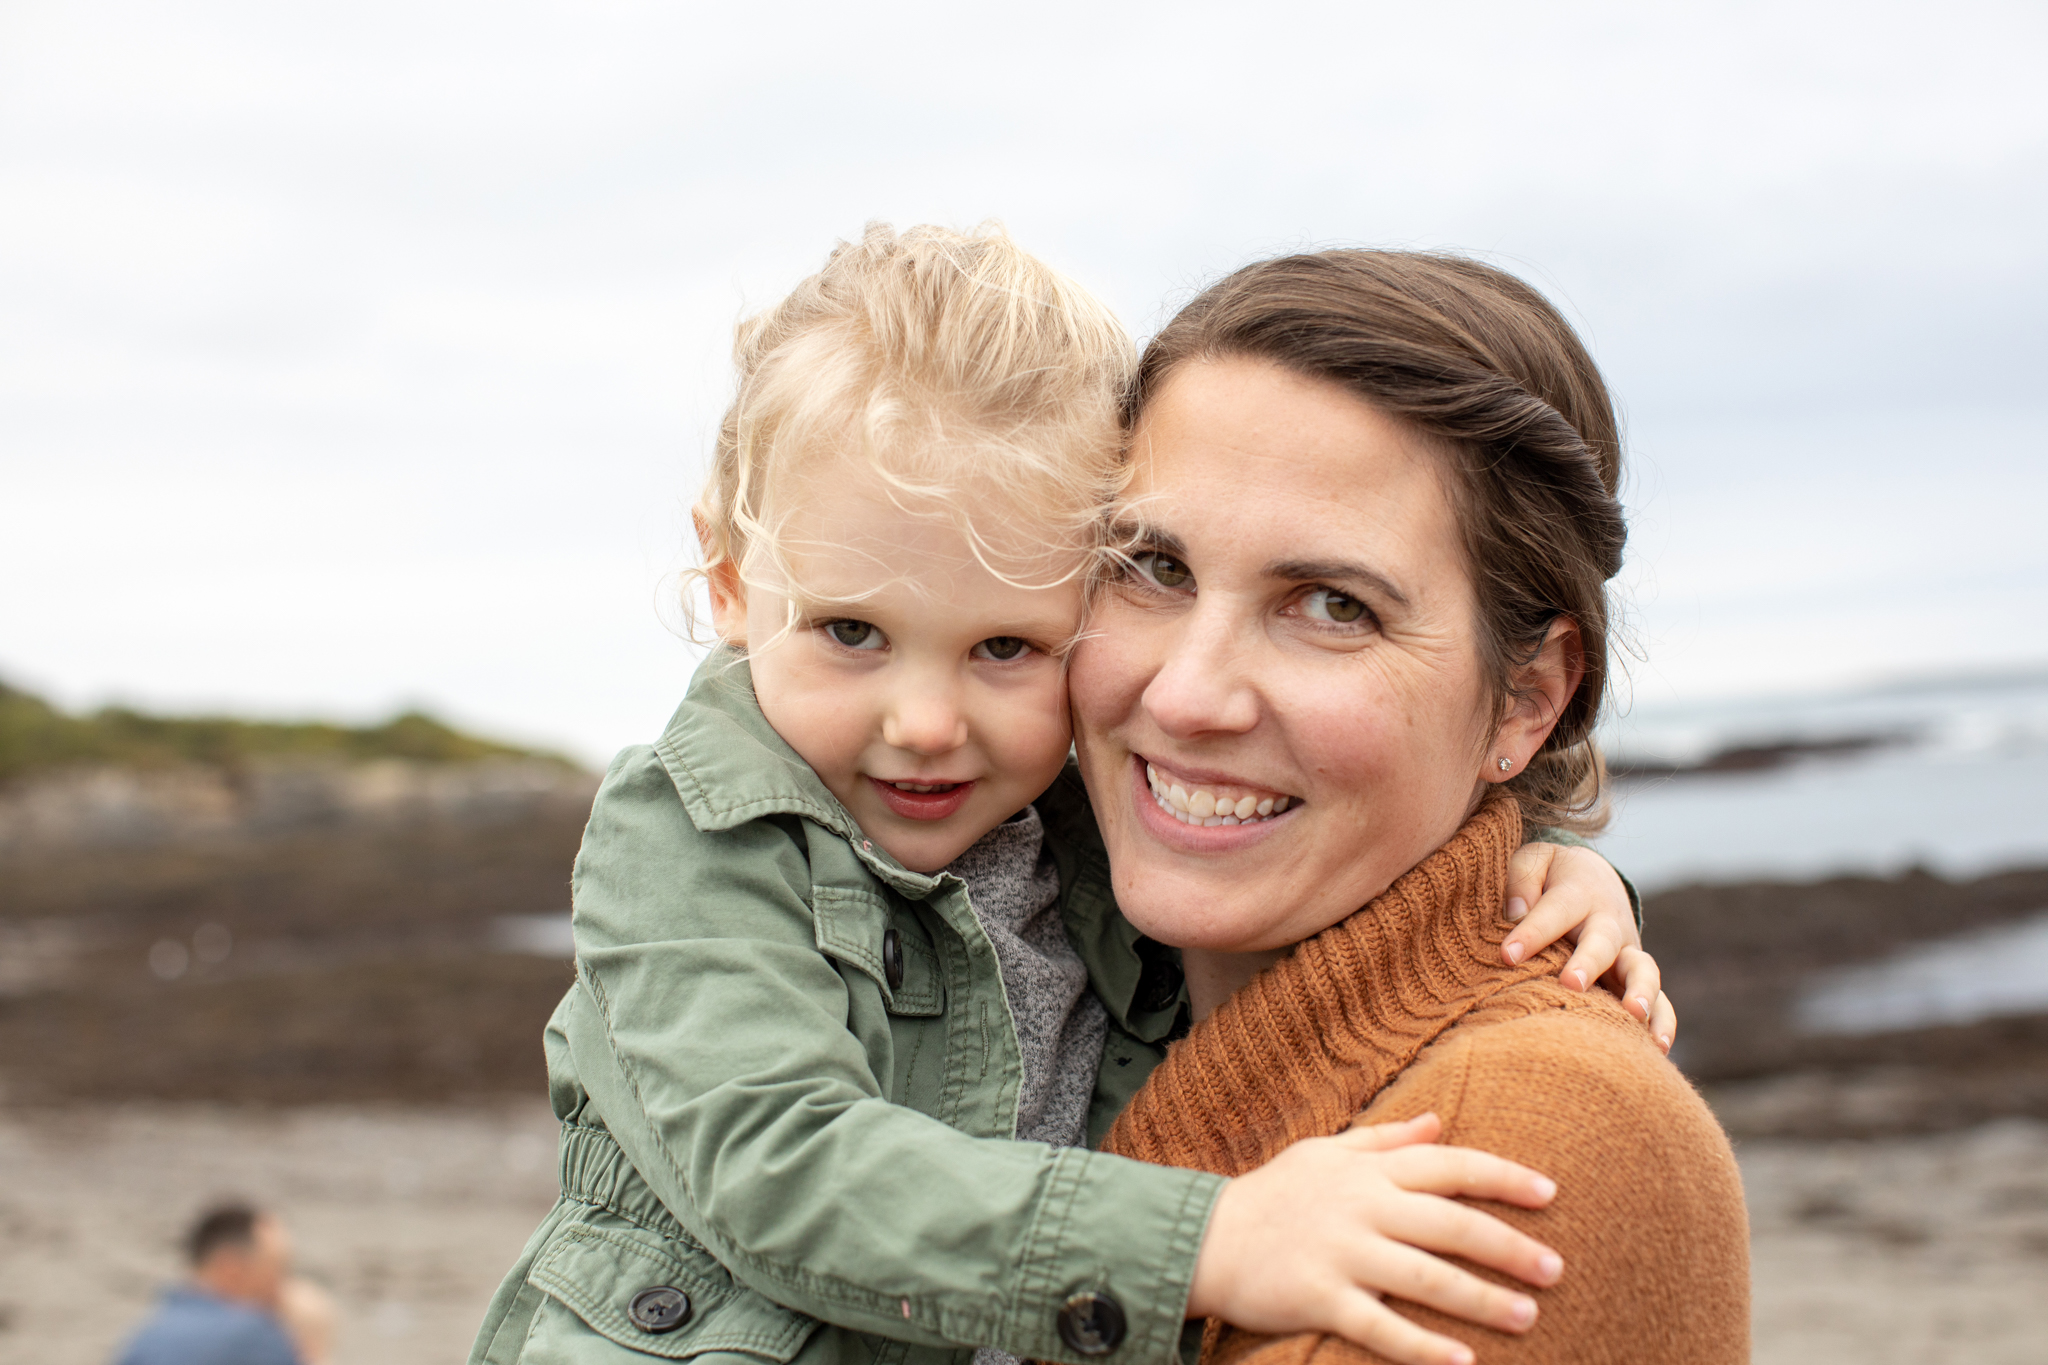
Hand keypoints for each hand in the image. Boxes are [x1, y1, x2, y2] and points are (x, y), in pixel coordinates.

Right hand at [1186, 1113, 1563, 1364]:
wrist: (1204, 1237)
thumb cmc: (1273, 1194)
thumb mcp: (1326, 1153)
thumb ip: (1385, 1141)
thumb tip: (1439, 1122)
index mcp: (1368, 1171)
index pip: (1450, 1165)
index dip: (1503, 1178)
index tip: (1549, 1195)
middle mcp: (1361, 1207)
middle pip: (1451, 1224)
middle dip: (1509, 1247)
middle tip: (1556, 1270)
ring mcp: (1341, 1253)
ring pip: (1427, 1277)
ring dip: (1482, 1299)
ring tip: (1527, 1317)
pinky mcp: (1319, 1298)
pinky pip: (1381, 1326)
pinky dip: (1423, 1347)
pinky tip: (1462, 1362)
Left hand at [1501, 843, 1675, 1052]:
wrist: (1594, 880)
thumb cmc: (1552, 877)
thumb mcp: (1534, 861)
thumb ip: (1521, 879)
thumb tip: (1516, 911)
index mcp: (1579, 892)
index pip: (1555, 911)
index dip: (1532, 932)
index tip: (1507, 955)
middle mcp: (1608, 923)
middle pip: (1602, 941)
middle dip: (1589, 963)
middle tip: (1571, 984)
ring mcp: (1628, 952)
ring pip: (1642, 971)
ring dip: (1640, 992)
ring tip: (1633, 1016)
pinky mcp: (1637, 979)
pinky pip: (1661, 1001)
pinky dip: (1663, 1023)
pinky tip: (1657, 1049)